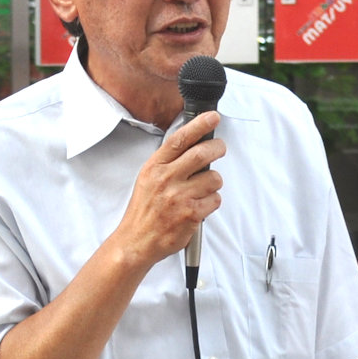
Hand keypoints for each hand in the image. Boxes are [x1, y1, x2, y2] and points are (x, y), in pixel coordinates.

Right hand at [114, 112, 224, 273]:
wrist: (137, 241)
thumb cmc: (144, 210)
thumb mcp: (147, 179)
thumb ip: (167, 162)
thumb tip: (193, 146)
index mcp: (155, 167)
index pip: (180, 139)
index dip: (199, 125)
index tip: (213, 117)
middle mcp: (166, 179)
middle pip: (202, 153)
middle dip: (218, 147)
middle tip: (220, 148)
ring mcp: (179, 196)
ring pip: (214, 178)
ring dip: (213, 183)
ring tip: (201, 190)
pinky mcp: (191, 214)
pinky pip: (215, 199)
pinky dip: (212, 202)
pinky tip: (199, 206)